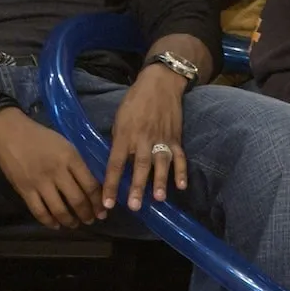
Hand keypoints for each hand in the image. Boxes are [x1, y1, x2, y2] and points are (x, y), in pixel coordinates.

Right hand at [0, 107, 105, 229]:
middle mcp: (57, 171)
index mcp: (70, 158)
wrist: (10, 132)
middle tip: (90, 220)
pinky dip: (49, 222)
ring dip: (70, 221)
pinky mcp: (24, 190)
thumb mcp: (64, 144)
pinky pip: (39, 211)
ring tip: (74, 224)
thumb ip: (76, 164)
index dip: (98, 202)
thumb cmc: (40, 136)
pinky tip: (55, 224)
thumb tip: (90, 186)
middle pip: (77, 200)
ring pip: (59, 210)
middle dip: (87, 214)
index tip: (103, 211)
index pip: (90, 185)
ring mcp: (40, 182)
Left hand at [103, 64, 187, 212]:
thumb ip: (118, 141)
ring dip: (160, 181)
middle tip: (134, 206)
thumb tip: (115, 164)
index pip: (115, 163)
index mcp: (124, 135)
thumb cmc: (134, 102)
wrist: (159, 84)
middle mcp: (142, 139)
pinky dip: (181, 171)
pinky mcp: (176, 137)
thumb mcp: (119, 119)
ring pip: (160, 163)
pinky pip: (180, 156)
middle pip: (139, 165)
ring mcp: (161, 138)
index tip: (107, 203)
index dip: (111, 183)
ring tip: (159, 198)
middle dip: (137, 186)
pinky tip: (182, 186)